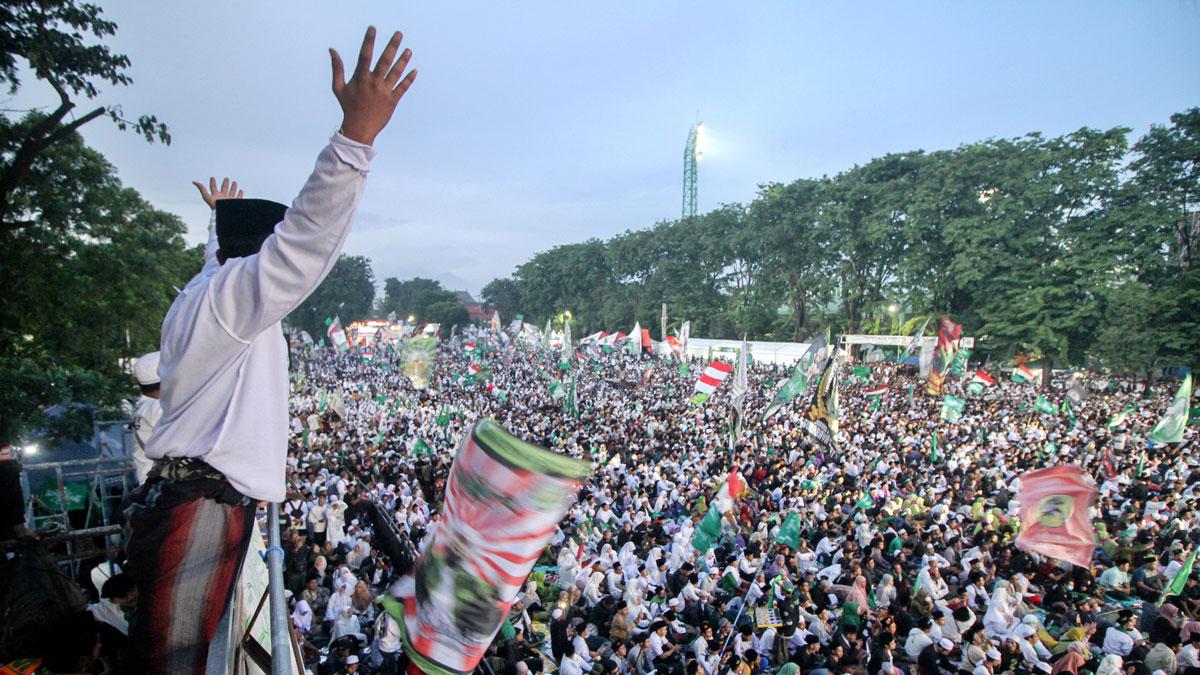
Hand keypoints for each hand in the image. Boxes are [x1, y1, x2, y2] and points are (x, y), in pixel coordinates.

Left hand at [193, 177, 243, 208]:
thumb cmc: (215, 206)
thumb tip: (194, 182)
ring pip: (232, 191)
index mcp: (216, 195)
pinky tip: (240, 190)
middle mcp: (222, 197)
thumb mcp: (206, 196)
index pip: (213, 187)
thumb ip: (201, 189)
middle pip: (224, 188)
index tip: (212, 178)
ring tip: (234, 182)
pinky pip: (238, 197)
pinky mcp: (235, 202)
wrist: (223, 213)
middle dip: (225, 183)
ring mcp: (229, 199)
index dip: (212, 182)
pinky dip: (240, 193)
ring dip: (233, 187)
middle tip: (226, 178)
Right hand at [329, 26, 416, 145]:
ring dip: (403, 61)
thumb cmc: (348, 106)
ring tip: (409, 50)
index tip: (372, 28)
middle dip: (392, 46)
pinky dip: (409, 79)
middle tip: (399, 33)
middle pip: (384, 61)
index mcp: (360, 78)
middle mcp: (374, 83)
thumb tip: (332, 50)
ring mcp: (384, 92)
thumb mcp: (338, 87)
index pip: (365, 55)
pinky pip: (403, 88)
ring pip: (396, 73)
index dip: (369, 41)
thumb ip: (337, 68)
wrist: (360, 128)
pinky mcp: (393, 101)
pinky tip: (414, 70)